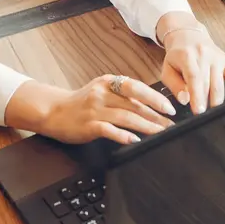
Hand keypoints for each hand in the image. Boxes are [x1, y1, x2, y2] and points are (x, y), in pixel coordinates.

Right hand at [4, 77, 174, 145]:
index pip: (137, 88)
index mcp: (109, 82)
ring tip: (160, 134)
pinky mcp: (88, 125)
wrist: (54, 111)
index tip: (171, 108)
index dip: (155, 98)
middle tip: (171, 125)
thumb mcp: (102, 91)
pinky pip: (109, 130)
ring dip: (146, 126)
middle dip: (156, 115)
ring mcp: (95, 109)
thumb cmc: (82, 103)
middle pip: (135, 104)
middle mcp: (102, 93)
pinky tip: (135, 141)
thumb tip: (151, 105)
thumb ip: (122, 96)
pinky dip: (123, 136)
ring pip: (126, 116)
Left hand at [157, 12, 224, 113]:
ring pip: (220, 83)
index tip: (198, 111)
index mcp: (187, 55)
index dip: (197, 95)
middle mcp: (204, 54)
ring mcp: (218, 57)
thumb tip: (185, 99)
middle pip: (208, 83)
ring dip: (217, 101)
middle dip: (206, 103)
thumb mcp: (167, 69)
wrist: (189, 36)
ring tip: (212, 112)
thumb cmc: (177, 56)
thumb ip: (174, 85)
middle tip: (203, 117)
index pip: (194, 77)